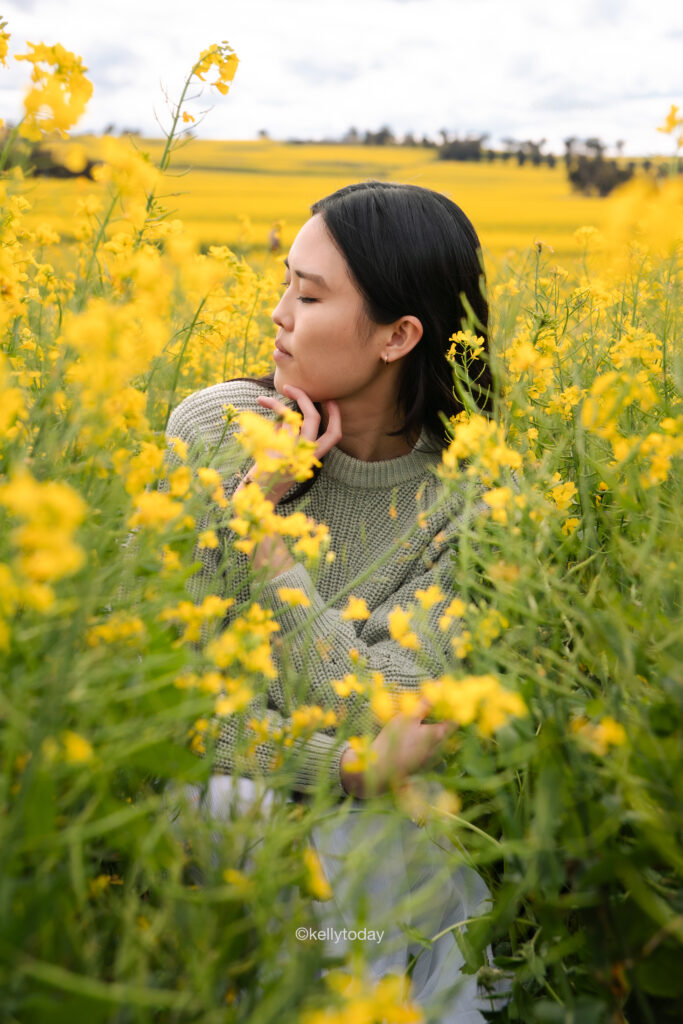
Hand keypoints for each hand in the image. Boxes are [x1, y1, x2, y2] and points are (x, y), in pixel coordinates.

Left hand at [242, 385, 340, 504]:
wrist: (259, 491)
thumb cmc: (271, 472)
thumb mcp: (286, 453)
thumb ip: (290, 436)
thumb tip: (287, 414)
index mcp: (313, 456)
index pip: (334, 436)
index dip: (336, 417)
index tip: (331, 401)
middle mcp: (307, 453)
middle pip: (316, 420)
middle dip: (308, 399)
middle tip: (295, 388)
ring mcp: (294, 450)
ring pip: (299, 417)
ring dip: (290, 398)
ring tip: (283, 389)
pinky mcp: (280, 447)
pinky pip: (281, 420)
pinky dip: (273, 406)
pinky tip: (262, 401)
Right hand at [340, 699, 457, 798]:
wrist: (379, 769)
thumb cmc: (394, 740)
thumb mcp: (408, 716)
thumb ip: (426, 702)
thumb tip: (439, 686)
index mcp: (439, 735)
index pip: (456, 718)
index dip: (454, 706)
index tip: (450, 695)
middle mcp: (440, 748)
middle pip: (448, 728)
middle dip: (445, 715)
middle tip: (437, 701)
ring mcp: (432, 757)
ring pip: (439, 739)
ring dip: (436, 726)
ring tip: (426, 715)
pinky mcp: (422, 763)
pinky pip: (431, 747)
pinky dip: (428, 737)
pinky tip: (416, 733)